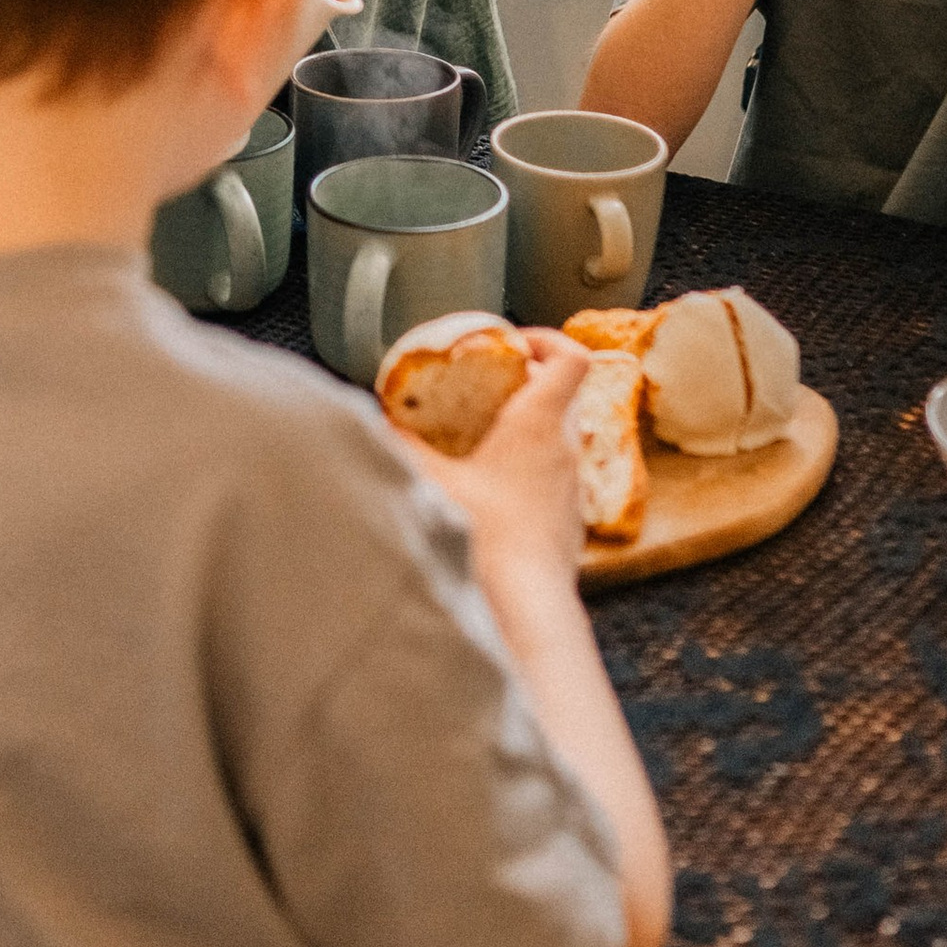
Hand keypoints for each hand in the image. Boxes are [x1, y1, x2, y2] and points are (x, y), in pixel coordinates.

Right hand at [407, 333, 593, 594]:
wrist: (527, 608)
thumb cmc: (487, 541)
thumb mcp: (431, 482)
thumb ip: (400, 446)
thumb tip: (374, 422)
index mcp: (540, 424)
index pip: (571, 357)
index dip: (547, 338)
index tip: (514, 342)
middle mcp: (566, 449)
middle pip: (564, 392)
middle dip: (527, 381)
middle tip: (487, 385)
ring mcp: (572, 486)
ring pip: (560, 435)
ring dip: (528, 427)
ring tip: (483, 437)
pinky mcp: (569, 520)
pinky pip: (555, 475)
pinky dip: (530, 467)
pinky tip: (493, 489)